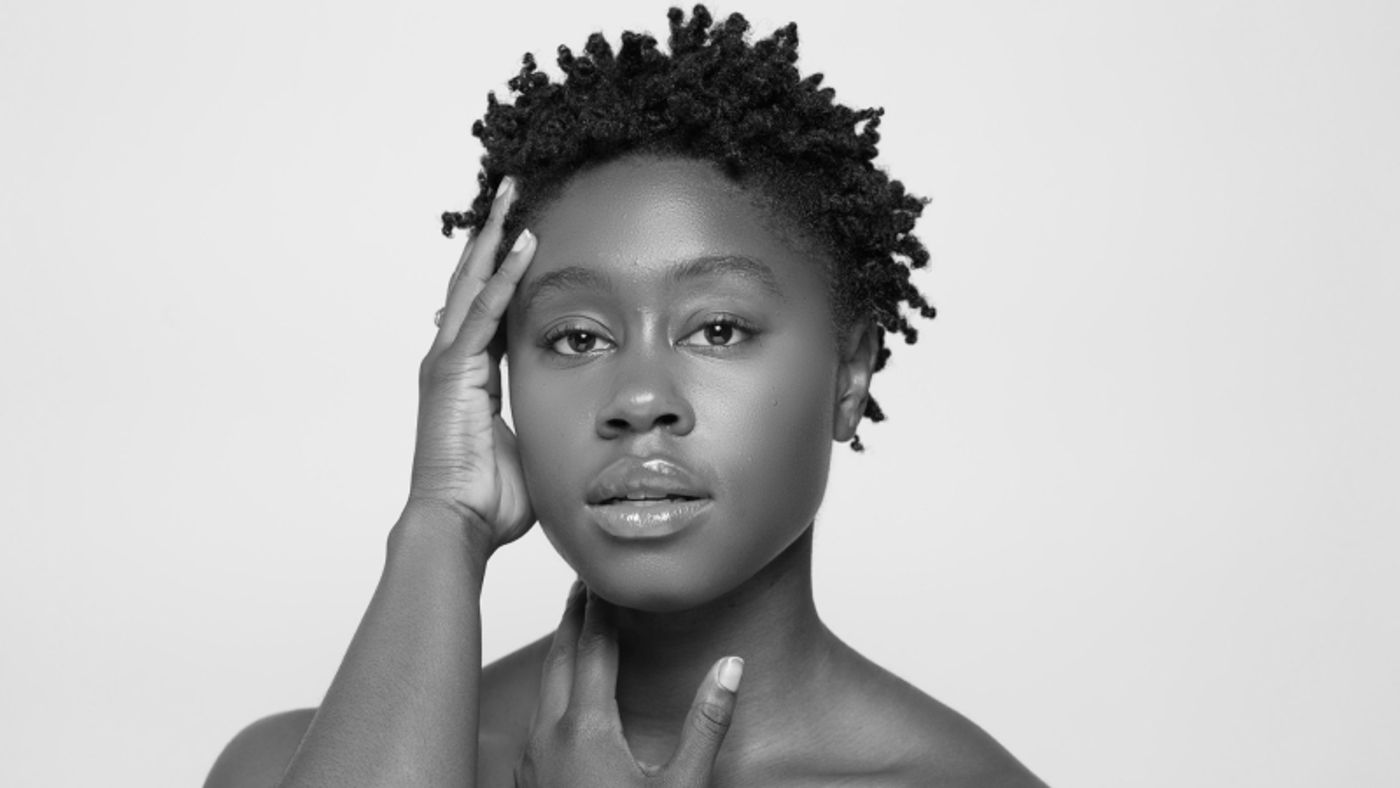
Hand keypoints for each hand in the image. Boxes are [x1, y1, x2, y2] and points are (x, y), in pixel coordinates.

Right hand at [405, 177, 536, 551]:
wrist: (458, 524)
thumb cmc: (489, 500)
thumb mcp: (527, 445)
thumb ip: (541, 421)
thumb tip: (572, 422)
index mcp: (469, 374)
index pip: (486, 305)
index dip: (501, 267)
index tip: (520, 232)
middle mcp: (452, 359)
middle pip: (471, 280)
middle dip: (491, 234)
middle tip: (509, 191)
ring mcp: (448, 361)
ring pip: (472, 282)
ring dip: (494, 237)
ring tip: (511, 195)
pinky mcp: (453, 371)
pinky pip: (484, 311)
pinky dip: (504, 275)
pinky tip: (524, 243)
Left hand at [515, 583, 744, 786]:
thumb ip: (706, 724)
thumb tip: (732, 667)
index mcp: (585, 729)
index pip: (593, 647)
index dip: (601, 607)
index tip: (606, 573)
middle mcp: (548, 736)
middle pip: (557, 656)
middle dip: (572, 617)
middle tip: (586, 584)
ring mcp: (531, 760)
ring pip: (542, 688)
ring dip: (559, 652)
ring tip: (578, 630)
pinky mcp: (528, 782)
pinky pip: (537, 719)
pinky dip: (553, 690)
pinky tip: (567, 701)